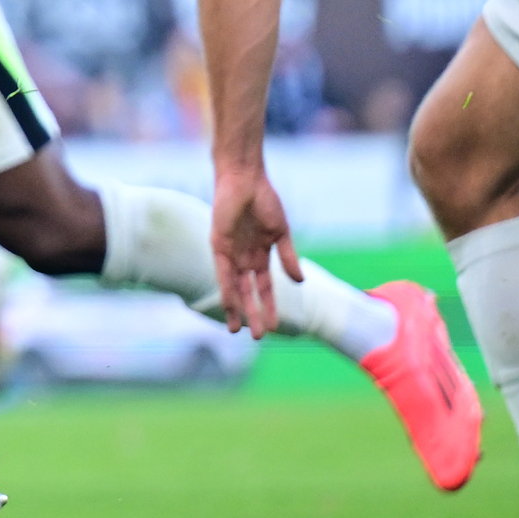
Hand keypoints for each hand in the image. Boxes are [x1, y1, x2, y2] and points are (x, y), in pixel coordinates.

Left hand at [210, 161, 299, 335]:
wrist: (246, 180)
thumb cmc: (264, 201)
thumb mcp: (280, 233)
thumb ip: (288, 258)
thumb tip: (300, 283)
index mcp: (259, 255)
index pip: (264, 287)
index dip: (268, 306)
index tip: (275, 327)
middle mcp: (242, 258)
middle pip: (248, 293)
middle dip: (253, 314)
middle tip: (258, 338)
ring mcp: (230, 253)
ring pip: (234, 288)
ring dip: (237, 308)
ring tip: (238, 330)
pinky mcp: (218, 245)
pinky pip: (223, 272)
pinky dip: (227, 289)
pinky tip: (231, 304)